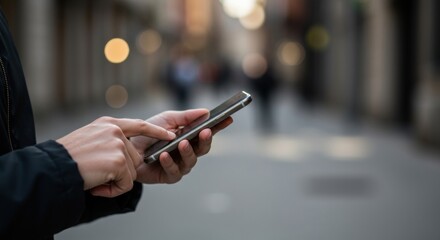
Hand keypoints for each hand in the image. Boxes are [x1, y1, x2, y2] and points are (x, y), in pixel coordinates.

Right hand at [57, 117, 175, 197]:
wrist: (52, 169)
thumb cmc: (67, 158)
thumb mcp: (90, 139)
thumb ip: (110, 141)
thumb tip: (128, 156)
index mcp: (108, 123)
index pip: (139, 125)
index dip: (156, 131)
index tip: (170, 135)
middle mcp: (115, 131)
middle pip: (135, 158)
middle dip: (121, 171)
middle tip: (98, 174)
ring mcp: (118, 145)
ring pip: (131, 172)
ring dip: (115, 181)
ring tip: (95, 179)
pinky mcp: (118, 161)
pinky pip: (127, 184)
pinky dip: (113, 190)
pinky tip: (97, 186)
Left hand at [130, 109, 232, 183]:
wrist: (127, 147)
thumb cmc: (148, 133)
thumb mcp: (167, 119)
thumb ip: (186, 117)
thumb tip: (206, 111)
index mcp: (189, 137)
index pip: (207, 132)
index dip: (219, 126)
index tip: (228, 118)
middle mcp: (187, 152)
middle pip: (203, 148)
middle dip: (206, 140)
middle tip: (205, 131)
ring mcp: (179, 165)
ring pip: (191, 161)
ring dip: (187, 152)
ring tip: (182, 143)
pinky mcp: (168, 176)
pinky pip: (174, 172)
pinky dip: (169, 163)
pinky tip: (164, 155)